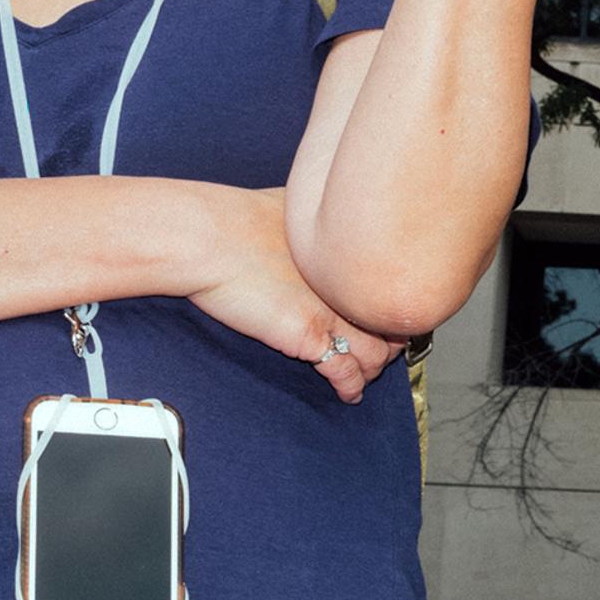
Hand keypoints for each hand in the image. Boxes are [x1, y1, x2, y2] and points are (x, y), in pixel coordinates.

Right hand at [191, 187, 394, 401]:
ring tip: (368, 373)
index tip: (389, 312)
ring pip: (376, 352)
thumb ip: (311, 220)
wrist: (207, 239)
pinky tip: (350, 393)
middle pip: (389, 321)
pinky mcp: (310, 337)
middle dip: (392, 338)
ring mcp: (332, 313)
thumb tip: (312, 218)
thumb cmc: (232, 220)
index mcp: (346, 252)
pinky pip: (345, 371)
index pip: (388, 285)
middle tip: (389, 347)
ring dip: (374, 367)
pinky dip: (351, 387)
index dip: (390, 303)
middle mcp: (348, 285)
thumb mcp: (291, 206)